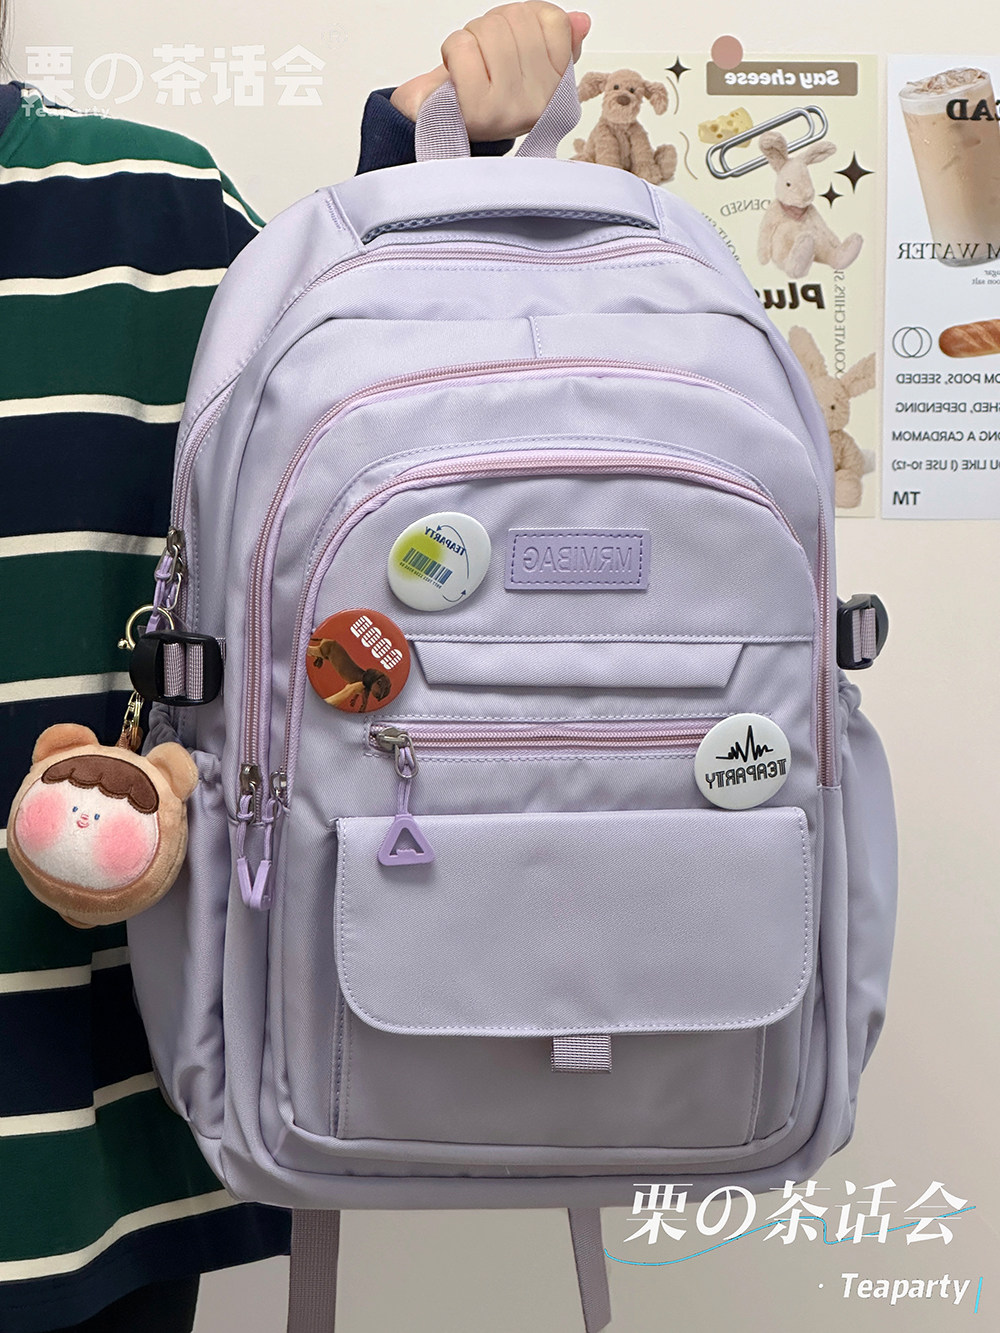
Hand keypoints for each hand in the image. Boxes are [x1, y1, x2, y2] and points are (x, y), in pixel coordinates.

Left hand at [391, 3, 590, 140]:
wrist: (440, 124)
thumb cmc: (480, 91)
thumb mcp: (522, 63)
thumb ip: (553, 39)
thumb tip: (579, 21)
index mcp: (556, 88)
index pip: (554, 20)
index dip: (523, 20)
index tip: (510, 44)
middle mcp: (540, 103)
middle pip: (519, 19)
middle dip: (492, 26)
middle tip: (483, 56)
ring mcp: (511, 108)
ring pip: (490, 29)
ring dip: (470, 37)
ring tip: (470, 65)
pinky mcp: (480, 110)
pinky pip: (464, 47)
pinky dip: (452, 50)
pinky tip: (456, 73)